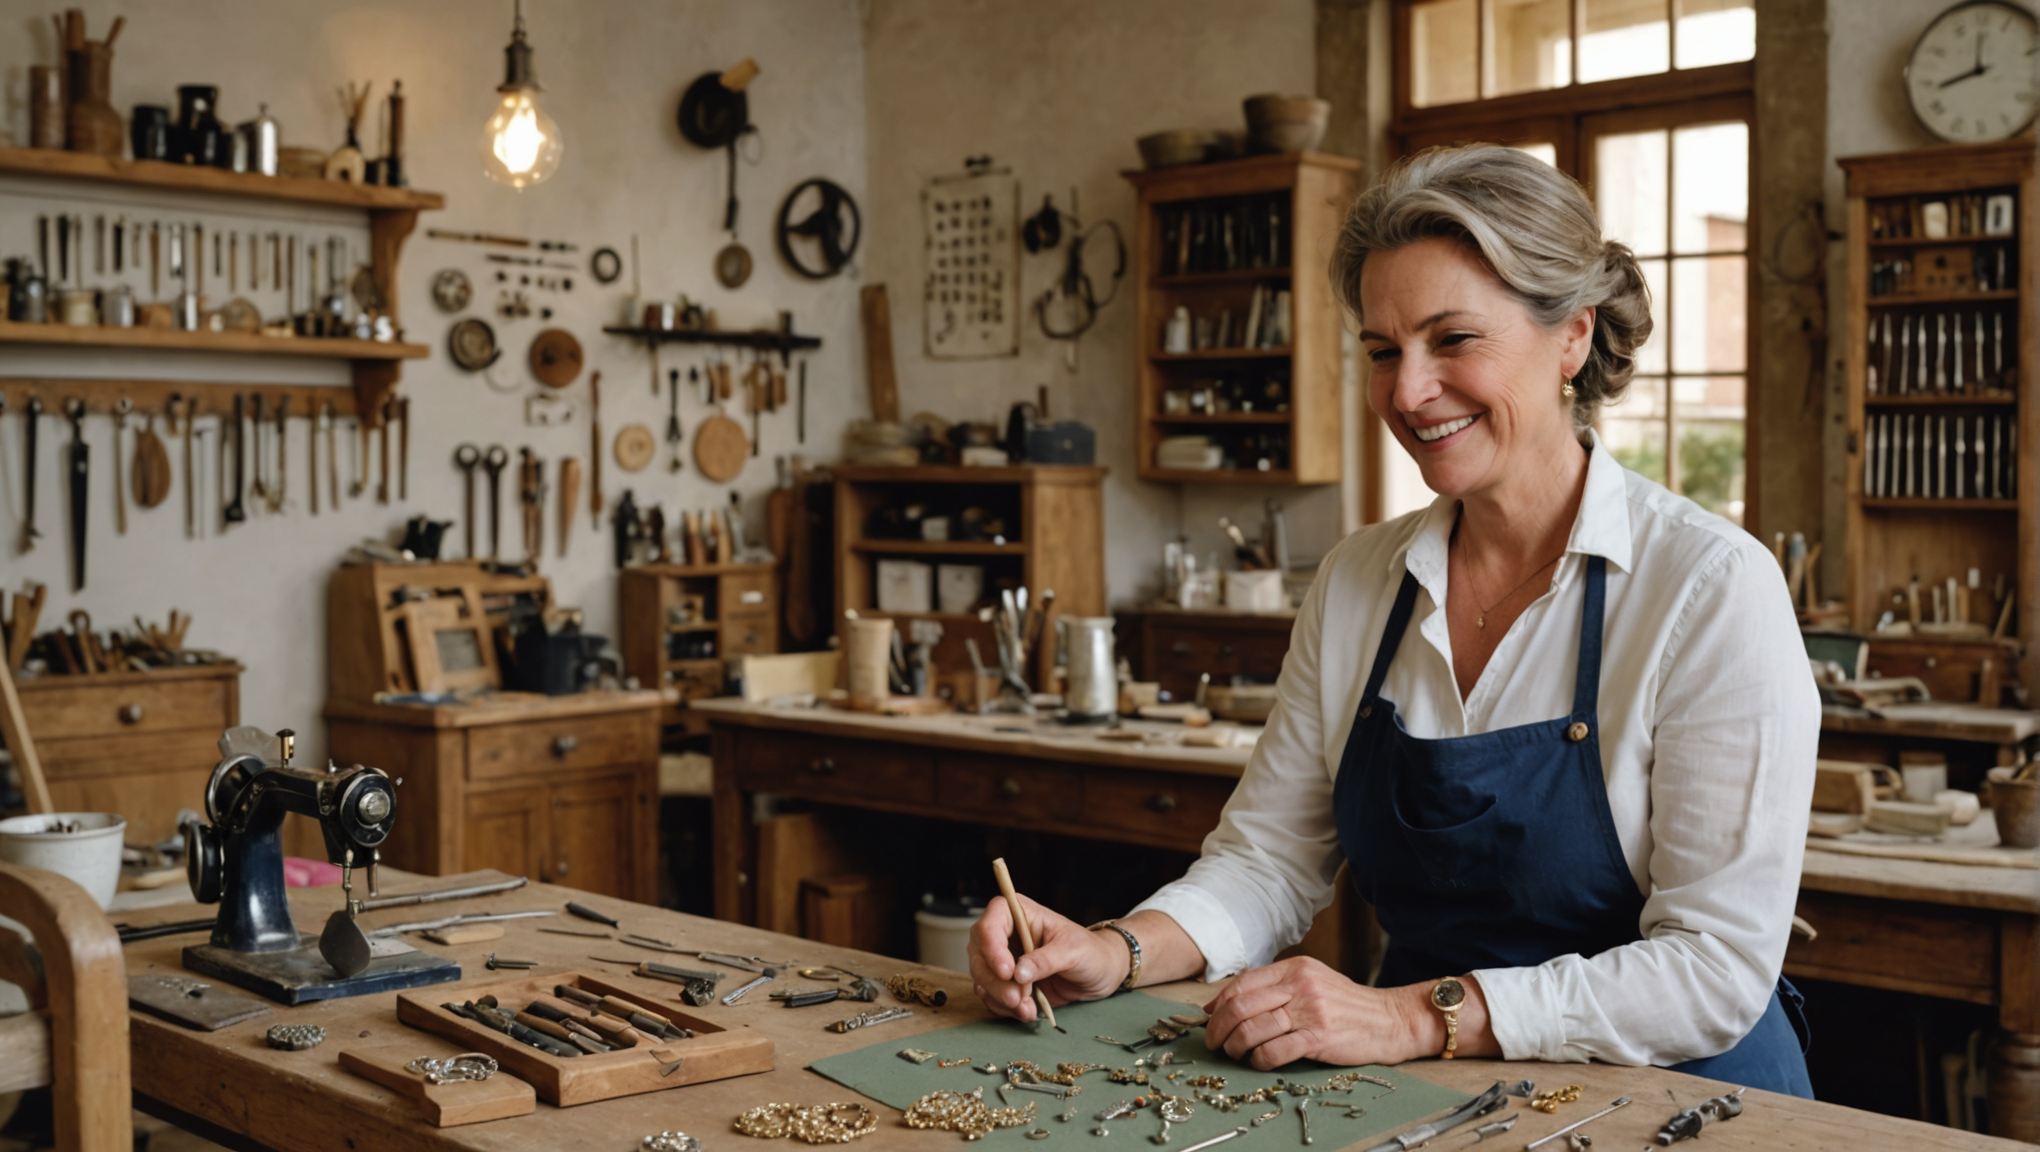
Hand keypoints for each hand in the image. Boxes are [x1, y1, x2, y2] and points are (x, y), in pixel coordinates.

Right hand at [968, 896, 1125, 1022]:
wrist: (1102, 974)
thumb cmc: (1091, 952)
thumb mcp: (1073, 951)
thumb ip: (1046, 960)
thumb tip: (1018, 973)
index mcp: (1021, 914)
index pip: (991, 921)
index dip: (991, 946)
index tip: (1007, 972)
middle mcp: (1006, 934)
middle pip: (979, 953)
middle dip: (995, 981)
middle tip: (1017, 997)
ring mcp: (1004, 960)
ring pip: (981, 978)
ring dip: (1000, 998)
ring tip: (1028, 1008)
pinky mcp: (1008, 983)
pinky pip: (991, 997)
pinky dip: (1004, 1009)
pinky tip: (1027, 1011)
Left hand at [1201, 958, 1440, 1069]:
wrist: (1390, 1020)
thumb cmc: (1346, 1004)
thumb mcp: (1312, 980)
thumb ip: (1276, 986)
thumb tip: (1229, 1000)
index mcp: (1295, 968)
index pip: (1243, 983)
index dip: (1219, 1002)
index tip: (1210, 1018)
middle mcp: (1300, 986)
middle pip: (1241, 1005)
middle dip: (1219, 1027)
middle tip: (1214, 1042)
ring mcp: (1310, 1012)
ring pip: (1253, 1028)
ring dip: (1235, 1046)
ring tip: (1233, 1053)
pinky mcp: (1319, 1038)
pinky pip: (1275, 1051)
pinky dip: (1258, 1060)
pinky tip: (1258, 1062)